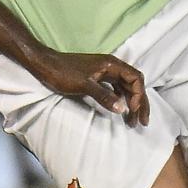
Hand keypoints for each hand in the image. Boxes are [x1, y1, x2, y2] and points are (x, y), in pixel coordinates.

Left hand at [31, 51, 149, 125]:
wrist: (44, 65)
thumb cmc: (62, 73)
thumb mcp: (83, 85)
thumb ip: (103, 96)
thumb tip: (122, 109)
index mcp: (111, 64)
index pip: (135, 78)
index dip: (138, 95)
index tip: (132, 111)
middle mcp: (111, 67)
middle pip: (133, 84)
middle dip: (140, 103)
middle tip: (142, 122)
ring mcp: (105, 72)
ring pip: (125, 88)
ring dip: (131, 103)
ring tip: (133, 121)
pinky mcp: (97, 78)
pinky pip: (116, 89)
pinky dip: (121, 100)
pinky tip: (120, 111)